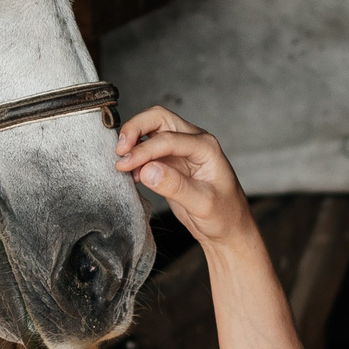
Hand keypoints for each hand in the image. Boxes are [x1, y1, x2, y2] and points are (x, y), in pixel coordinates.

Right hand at [115, 108, 253, 246]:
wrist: (228, 229)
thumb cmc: (224, 216)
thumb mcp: (203, 204)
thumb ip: (176, 186)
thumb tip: (148, 170)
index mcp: (206, 147)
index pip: (168, 138)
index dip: (144, 149)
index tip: (125, 164)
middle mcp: (194, 141)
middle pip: (158, 118)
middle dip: (135, 129)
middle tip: (119, 151)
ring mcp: (181, 150)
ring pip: (151, 130)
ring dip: (133, 142)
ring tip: (123, 166)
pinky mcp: (171, 162)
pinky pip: (149, 150)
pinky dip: (136, 157)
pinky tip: (133, 175)